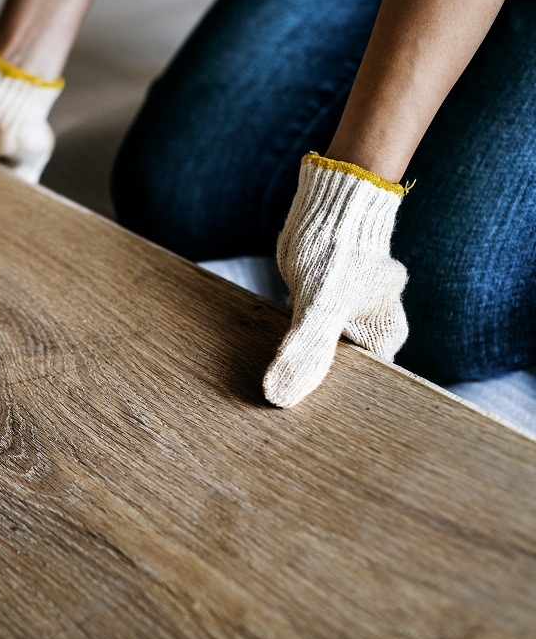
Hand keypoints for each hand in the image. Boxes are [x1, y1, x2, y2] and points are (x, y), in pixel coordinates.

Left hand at [263, 154, 409, 407]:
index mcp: (380, 339)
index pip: (362, 391)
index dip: (334, 411)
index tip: (302, 433)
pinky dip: (281, 347)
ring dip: (291, 369)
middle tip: (271, 419)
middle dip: (307, 392)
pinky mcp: (314, 306)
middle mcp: (363, 333)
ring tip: (259, 399)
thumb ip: (305, 350)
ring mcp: (339, 319)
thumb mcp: (320, 306)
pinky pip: (296, 336)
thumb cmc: (338, 251)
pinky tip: (258, 364)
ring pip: (312, 355)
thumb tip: (279, 398)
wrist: (329, 205)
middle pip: (336, 376)